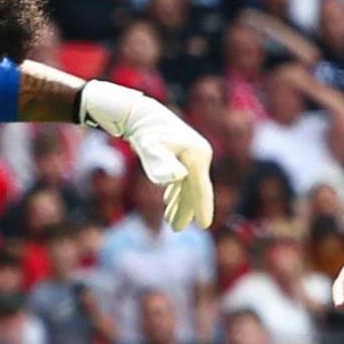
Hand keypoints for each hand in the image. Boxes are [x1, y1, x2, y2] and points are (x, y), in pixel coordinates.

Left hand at [79, 81, 213, 230]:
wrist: (140, 113)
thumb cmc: (145, 132)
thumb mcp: (150, 148)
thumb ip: (161, 164)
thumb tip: (175, 179)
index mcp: (197, 156)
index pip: (200, 188)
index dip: (202, 208)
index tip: (204, 226)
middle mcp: (200, 155)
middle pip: (194, 189)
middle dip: (185, 210)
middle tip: (175, 229)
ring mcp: (192, 155)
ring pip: (188, 185)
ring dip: (179, 204)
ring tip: (170, 223)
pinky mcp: (183, 154)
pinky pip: (183, 179)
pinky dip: (176, 192)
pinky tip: (169, 201)